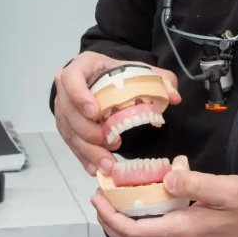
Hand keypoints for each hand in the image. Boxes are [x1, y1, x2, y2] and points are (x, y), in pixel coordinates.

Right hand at [54, 51, 180, 176]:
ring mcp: (63, 109)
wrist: (103, 77)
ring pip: (69, 132)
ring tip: (108, 165)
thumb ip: (159, 79)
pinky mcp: (66, 127)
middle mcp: (66, 88)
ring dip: (88, 151)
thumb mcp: (139, 70)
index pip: (71, 79)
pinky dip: (84, 158)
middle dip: (89, 132)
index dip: (80, 96)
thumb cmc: (119, 73)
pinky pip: (71, 145)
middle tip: (113, 144)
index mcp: (82, 67)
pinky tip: (97, 169)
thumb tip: (174, 97)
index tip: (95, 112)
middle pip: (69, 112)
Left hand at [91, 168, 237, 236]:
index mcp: (183, 230)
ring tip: (112, 201)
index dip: (112, 218)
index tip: (99, 199)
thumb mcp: (223, 187)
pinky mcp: (189, 236)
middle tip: (98, 199)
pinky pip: (155, 235)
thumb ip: (194, 183)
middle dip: (110, 222)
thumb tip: (167, 178)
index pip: (136, 232)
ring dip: (122, 223)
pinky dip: (139, 222)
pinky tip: (139, 204)